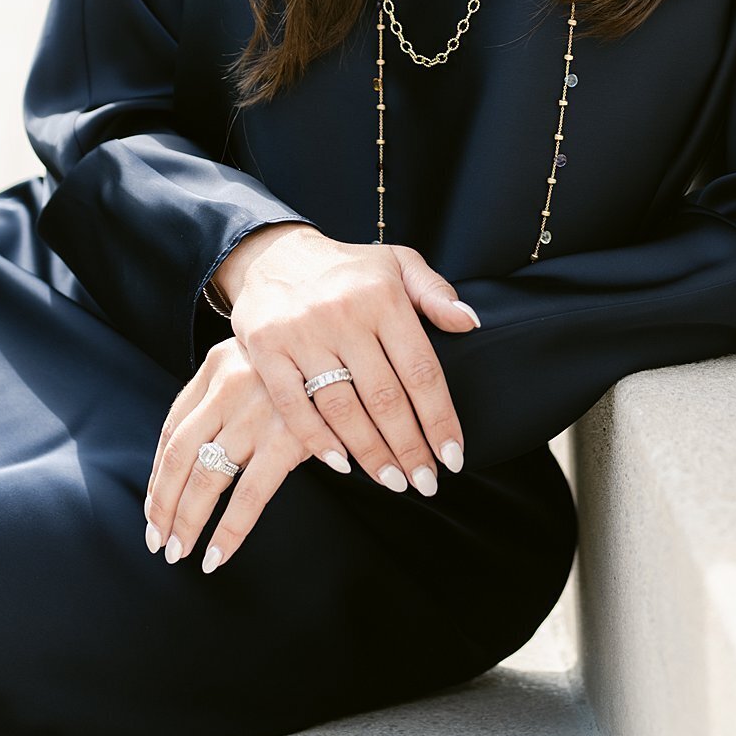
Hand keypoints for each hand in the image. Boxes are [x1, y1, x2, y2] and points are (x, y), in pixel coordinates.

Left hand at [143, 335, 328, 571]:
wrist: (353, 345)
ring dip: (186, 521)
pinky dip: (228, 531)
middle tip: (156, 540)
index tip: (153, 507)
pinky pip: (247, 496)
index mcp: (215, 365)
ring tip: (177, 551)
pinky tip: (216, 555)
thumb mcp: (257, 361)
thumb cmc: (304, 362)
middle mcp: (228, 386)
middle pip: (178, 456)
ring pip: (206, 478)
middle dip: (162, 505)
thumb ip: (228, 394)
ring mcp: (256, 413)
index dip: (157, 475)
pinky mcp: (287, 438)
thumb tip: (195, 453)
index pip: (172, 429)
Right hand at [218, 225, 478, 494]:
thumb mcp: (398, 263)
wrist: (275, 254)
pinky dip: (319, 440)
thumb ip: (435, 292)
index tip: (453, 456)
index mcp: (382, 297)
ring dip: (371, 453)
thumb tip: (469, 323)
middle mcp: (344, 314)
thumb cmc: (348, 267)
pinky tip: (343, 463)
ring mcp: (302, 333)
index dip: (439, 418)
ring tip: (393, 481)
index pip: (420, 369)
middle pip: (385, 398)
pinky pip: (294, 406)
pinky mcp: (266, 349)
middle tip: (426, 482)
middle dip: (409, 448)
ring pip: (343, 409)